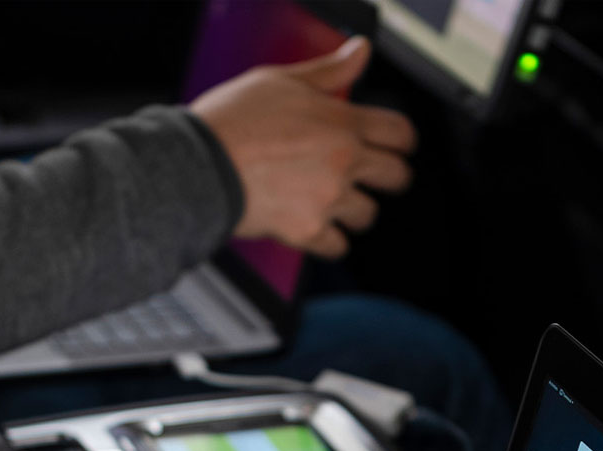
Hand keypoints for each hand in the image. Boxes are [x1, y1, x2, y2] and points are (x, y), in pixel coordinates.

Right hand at [190, 36, 417, 257]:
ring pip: (367, 213)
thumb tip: (360, 52)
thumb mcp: (280, 80)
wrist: (200, 165)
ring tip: (332, 200)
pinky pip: (336, 246)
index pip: (399, 132)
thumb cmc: (232, 121)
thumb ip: (328, 70)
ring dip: (354, 208)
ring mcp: (327, 198)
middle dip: (391, 176)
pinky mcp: (307, 230)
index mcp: (342, 122)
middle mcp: (343, 161)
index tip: (399, 146)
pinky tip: (315, 227)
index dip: (403, 140)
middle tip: (378, 177)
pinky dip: (329, 240)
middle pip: (396, 176)